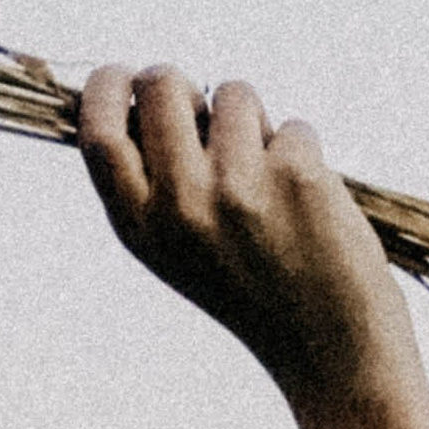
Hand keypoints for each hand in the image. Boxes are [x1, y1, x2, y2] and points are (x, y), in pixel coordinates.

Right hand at [77, 67, 428, 428]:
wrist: (330, 354)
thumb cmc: (255, 293)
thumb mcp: (180, 251)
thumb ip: (154, 183)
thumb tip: (149, 89)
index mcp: (141, 228)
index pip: (98, 133)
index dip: (107, 87)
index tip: (126, 74)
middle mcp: (180, 205)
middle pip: (163, 86)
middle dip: (186, 83)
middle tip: (209, 112)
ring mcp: (237, 188)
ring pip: (235, 95)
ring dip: (256, 123)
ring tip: (270, 183)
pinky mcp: (296, 176)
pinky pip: (292, 127)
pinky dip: (303, 154)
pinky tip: (309, 208)